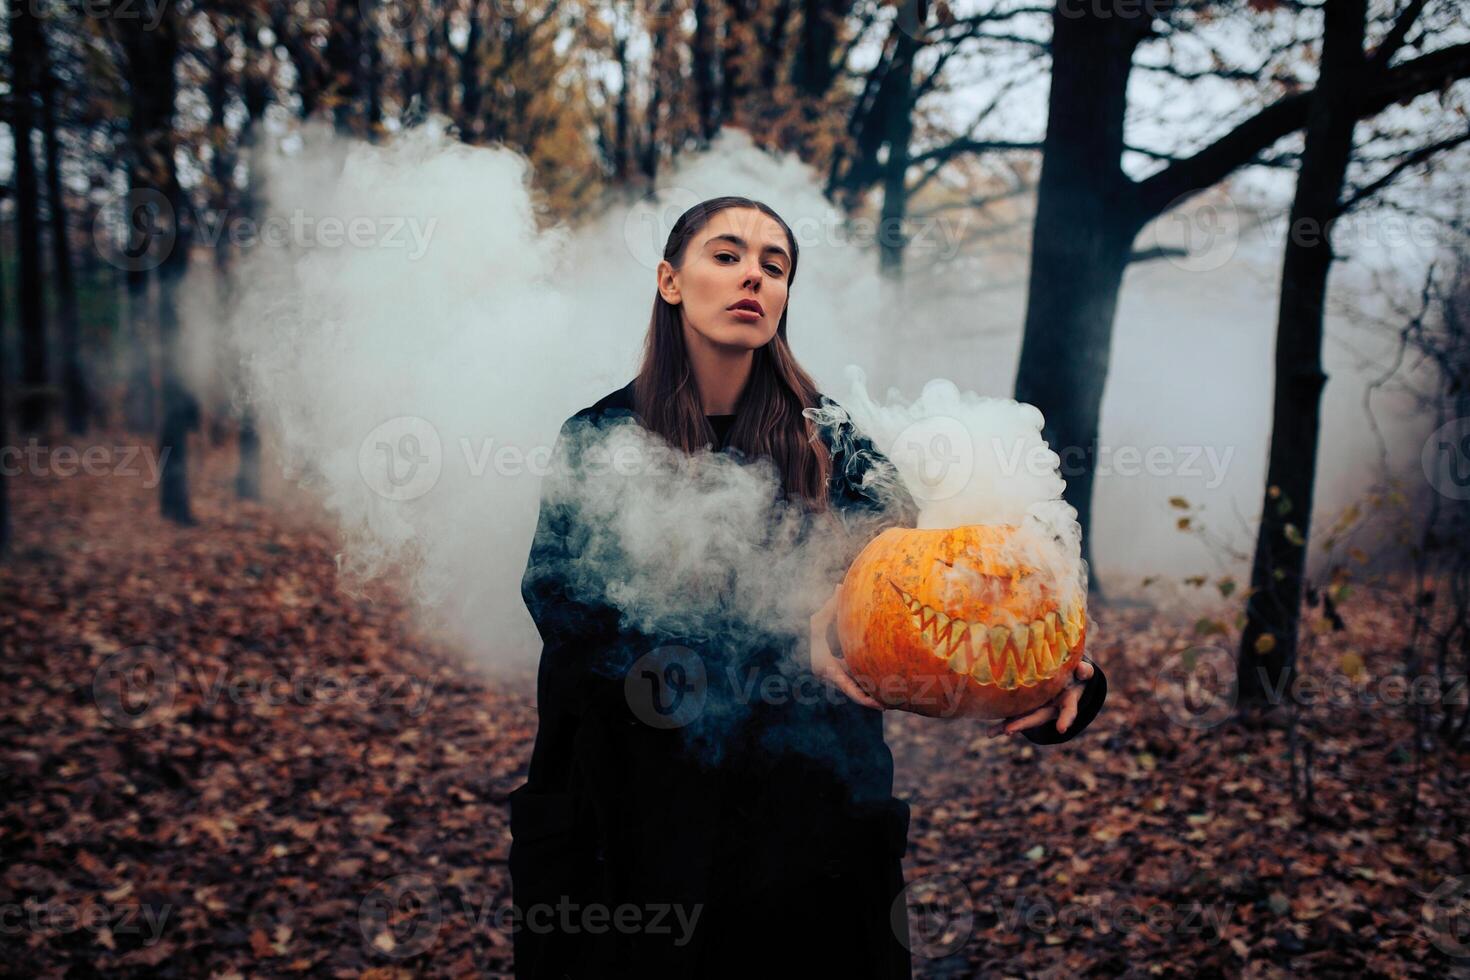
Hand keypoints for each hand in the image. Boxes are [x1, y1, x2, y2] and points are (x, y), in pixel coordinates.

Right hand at [809, 584, 882, 709]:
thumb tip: (840, 586)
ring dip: (869, 690)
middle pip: (853, 691)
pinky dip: (865, 680)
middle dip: (869, 699)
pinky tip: (881, 682)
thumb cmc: (808, 629)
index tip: (878, 705)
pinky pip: (854, 677)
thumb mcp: (817, 619)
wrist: (795, 642)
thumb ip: (831, 607)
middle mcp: (830, 676)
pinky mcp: (838, 671)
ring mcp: (834, 675)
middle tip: (889, 704)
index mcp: (825, 667)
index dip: (863, 698)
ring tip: (891, 695)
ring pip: (854, 685)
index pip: (847, 688)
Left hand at [988, 658, 1094, 737]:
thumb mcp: (1082, 672)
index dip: (1066, 719)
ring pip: (1022, 718)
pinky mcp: (1027, 706)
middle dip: (1024, 723)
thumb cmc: (1076, 674)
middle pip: (1037, 717)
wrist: (1068, 679)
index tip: (1062, 729)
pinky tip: (989, 732)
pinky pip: (1014, 712)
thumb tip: (1084, 669)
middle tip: (1009, 730)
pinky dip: (1002, 721)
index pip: (1068, 711)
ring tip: (991, 733)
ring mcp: (1037, 708)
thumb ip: (1084, 671)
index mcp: (1067, 701)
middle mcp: (1050, 708)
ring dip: (1007, 726)